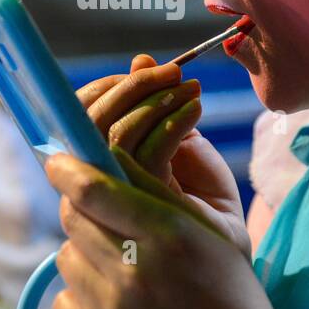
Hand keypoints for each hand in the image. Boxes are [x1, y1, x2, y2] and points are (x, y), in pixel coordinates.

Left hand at [46, 145, 308, 308]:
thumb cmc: (228, 295)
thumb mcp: (211, 233)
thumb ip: (157, 191)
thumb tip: (104, 155)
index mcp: (169, 236)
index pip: (94, 190)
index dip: (67, 169)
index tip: (57, 161)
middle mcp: (134, 275)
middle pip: (73, 218)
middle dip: (83, 212)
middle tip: (109, 225)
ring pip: (66, 257)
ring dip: (86, 257)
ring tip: (126, 276)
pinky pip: (64, 300)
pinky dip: (83, 299)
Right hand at [78, 54, 246, 255]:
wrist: (230, 251)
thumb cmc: (203, 202)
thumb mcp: (180, 142)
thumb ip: (156, 106)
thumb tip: (140, 58)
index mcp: (96, 167)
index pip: (78, 119)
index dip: (107, 89)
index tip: (145, 69)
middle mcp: (96, 185)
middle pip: (90, 125)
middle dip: (132, 88)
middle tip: (171, 72)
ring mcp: (115, 200)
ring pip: (115, 136)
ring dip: (155, 101)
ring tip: (189, 90)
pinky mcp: (143, 209)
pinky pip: (149, 153)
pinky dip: (173, 122)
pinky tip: (195, 110)